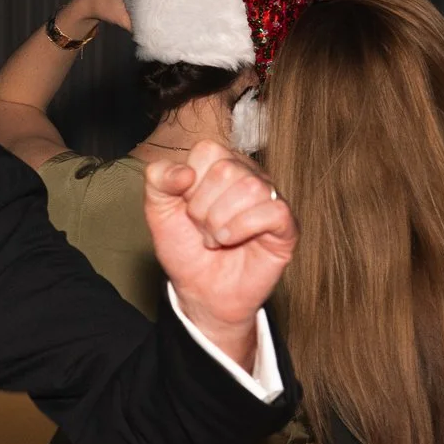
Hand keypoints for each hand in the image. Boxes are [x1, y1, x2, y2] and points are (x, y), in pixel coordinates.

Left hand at [144, 141, 294, 366]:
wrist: (199, 292)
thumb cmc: (185, 249)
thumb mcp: (158, 211)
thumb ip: (158, 180)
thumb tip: (184, 171)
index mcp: (220, 165)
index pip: (207, 151)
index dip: (189, 184)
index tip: (187, 209)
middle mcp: (249, 176)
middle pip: (227, 170)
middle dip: (203, 207)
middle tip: (203, 229)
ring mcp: (270, 199)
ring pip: (251, 188)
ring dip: (221, 221)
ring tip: (216, 239)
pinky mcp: (286, 226)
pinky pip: (273, 211)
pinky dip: (243, 228)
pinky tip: (230, 241)